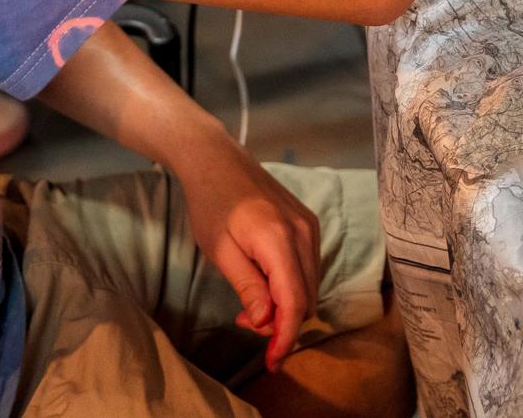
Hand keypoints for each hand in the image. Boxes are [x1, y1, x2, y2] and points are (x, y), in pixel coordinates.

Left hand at [180, 137, 320, 371]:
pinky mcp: (309, 223)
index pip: (294, 302)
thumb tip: (268, 323)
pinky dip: (291, 285)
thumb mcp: (220, 251)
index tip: (272, 362)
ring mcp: (311, 226)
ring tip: (250, 305)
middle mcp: (305, 233)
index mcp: (279, 240)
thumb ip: (248, 287)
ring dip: (285, 305)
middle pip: (307, 298)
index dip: (285, 338)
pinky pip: (308, 268)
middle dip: (281, 322)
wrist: (218, 160)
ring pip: (310, 285)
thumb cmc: (211, 204)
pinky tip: (265, 284)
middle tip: (244, 323)